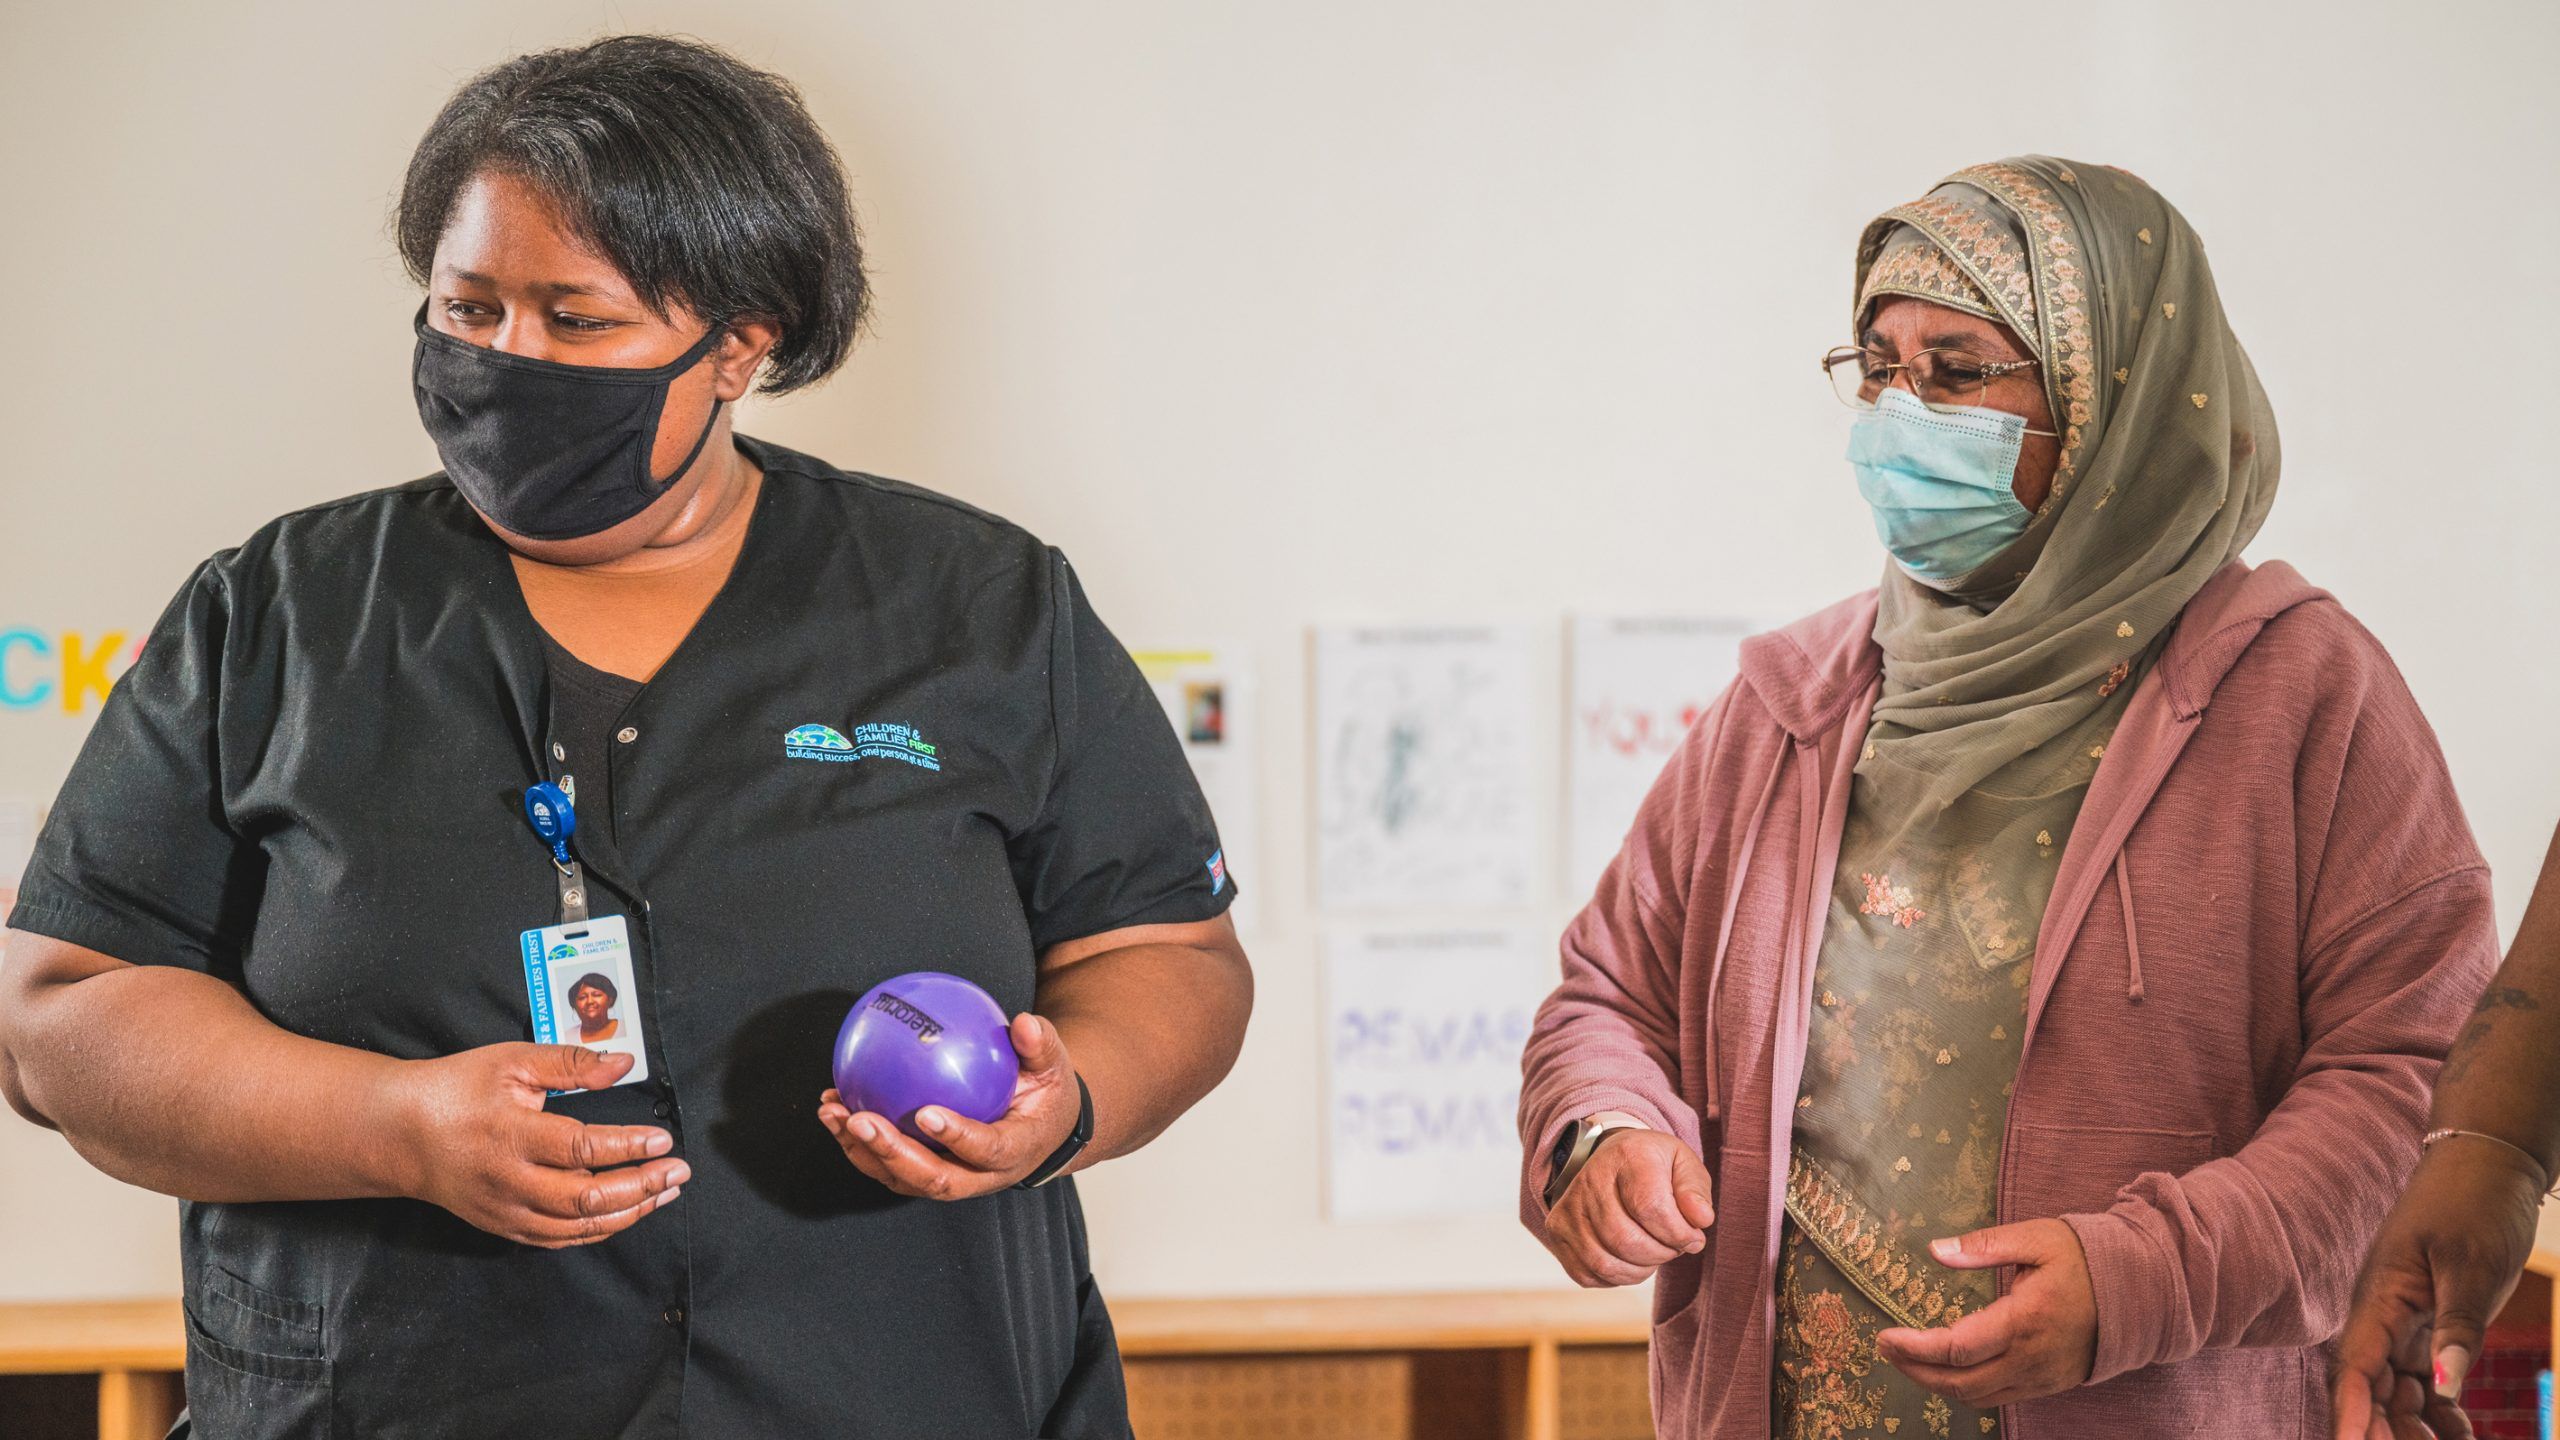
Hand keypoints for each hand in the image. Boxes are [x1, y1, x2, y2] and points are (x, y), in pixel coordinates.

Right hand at [393, 1043, 686, 1247]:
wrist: (401, 1134)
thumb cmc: (458, 1090)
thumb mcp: (512, 1061)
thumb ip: (571, 1063)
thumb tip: (624, 1064)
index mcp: (510, 1135)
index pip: (582, 1148)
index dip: (628, 1146)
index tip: (663, 1140)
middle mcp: (509, 1181)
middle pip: (586, 1198)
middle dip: (642, 1187)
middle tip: (678, 1171)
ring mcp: (505, 1211)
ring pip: (578, 1226)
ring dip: (629, 1212)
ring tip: (664, 1192)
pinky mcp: (503, 1227)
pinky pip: (559, 1239)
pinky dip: (599, 1229)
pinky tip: (628, 1212)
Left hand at [818, 1013, 1079, 1199]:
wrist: (1042, 1129)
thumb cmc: (1045, 1093)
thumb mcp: (1054, 1066)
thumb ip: (1040, 1045)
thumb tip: (1023, 1022)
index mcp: (1014, 1152)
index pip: (987, 1150)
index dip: (956, 1137)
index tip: (925, 1113)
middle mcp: (981, 1177)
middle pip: (935, 1179)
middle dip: (892, 1154)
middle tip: (859, 1119)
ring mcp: (952, 1179)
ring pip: (903, 1179)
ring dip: (863, 1151)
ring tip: (832, 1113)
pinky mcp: (928, 1172)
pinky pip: (888, 1165)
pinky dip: (857, 1142)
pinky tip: (834, 1106)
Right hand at [1539, 1129, 1715, 1286]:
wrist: (1612, 1159)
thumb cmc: (1653, 1167)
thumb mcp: (1683, 1164)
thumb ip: (1695, 1190)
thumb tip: (1701, 1219)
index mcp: (1626, 1156)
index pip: (1651, 1207)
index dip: (1680, 1233)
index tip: (1694, 1236)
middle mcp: (1589, 1180)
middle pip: (1626, 1240)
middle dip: (1661, 1253)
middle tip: (1674, 1245)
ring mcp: (1568, 1208)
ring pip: (1606, 1263)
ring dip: (1641, 1269)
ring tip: (1655, 1252)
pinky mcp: (1558, 1233)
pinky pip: (1589, 1275)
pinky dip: (1618, 1277)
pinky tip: (1631, 1258)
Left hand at [1876, 1219, 2095, 1407]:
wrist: (2140, 1292)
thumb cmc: (2084, 1259)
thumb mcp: (2035, 1238)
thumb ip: (1983, 1246)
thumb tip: (1935, 1250)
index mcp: (2025, 1320)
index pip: (1956, 1349)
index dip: (1914, 1348)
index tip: (1884, 1336)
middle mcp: (2031, 1358)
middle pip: (1959, 1383)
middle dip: (1915, 1371)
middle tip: (1886, 1349)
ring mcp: (2041, 1377)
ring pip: (1978, 1397)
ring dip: (1937, 1384)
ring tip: (1908, 1359)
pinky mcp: (2049, 1384)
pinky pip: (1998, 1398)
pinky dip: (1966, 1389)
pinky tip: (1947, 1369)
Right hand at [2331, 1139, 2544, 1439]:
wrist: (2487, 1163)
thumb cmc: (2474, 1202)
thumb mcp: (2472, 1266)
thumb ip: (2456, 1328)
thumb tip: (2443, 1388)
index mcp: (2380, 1297)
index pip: (2356, 1369)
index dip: (2352, 1414)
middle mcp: (2383, 1316)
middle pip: (2372, 1389)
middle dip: (2386, 1430)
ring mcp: (2404, 1321)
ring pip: (2398, 1391)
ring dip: (2414, 1427)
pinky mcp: (2428, 1324)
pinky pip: (2427, 1379)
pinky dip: (2441, 1411)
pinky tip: (2462, 1433)